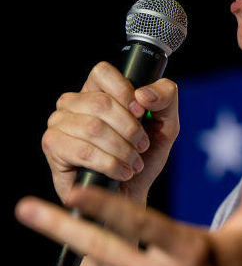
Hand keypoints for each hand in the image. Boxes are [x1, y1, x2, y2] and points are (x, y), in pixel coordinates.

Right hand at [42, 61, 179, 203]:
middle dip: (130, 129)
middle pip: (101, 103)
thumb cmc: (145, 156)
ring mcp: (59, 123)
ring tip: (133, 163)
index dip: (126, 92)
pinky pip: (82, 150)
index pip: (103, 72)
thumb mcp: (166, 123)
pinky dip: (109, 163)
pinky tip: (121, 172)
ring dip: (122, 149)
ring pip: (93, 128)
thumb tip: (143, 94)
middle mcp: (73, 102)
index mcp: (97, 89)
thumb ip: (165, 98)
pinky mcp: (52, 146)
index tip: (142, 113)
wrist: (131, 193)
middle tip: (142, 146)